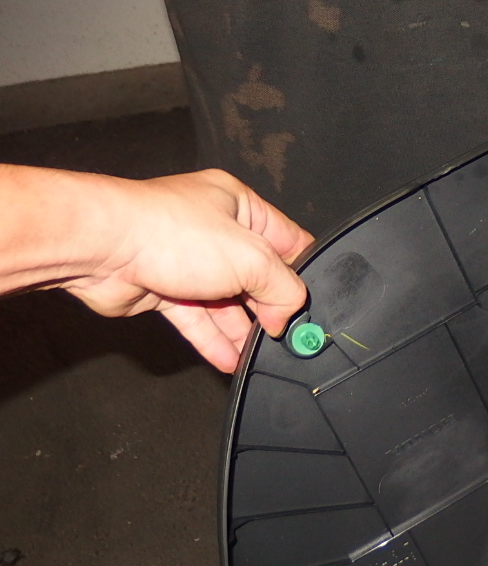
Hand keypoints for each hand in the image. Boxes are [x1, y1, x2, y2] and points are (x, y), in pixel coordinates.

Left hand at [66, 169, 313, 371]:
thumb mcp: (252, 257)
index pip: (288, 242)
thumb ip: (284, 288)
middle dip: (269, 308)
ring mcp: (187, 261)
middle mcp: (213, 230)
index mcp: (240, 205)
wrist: (101, 247)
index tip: (308, 305)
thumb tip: (288, 314)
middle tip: (284, 334)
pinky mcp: (163, 290)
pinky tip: (230, 360)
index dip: (301, 274)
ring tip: (259, 354)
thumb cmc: (166, 231)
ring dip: (242, 332)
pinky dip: (213, 341)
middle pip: (257, 277)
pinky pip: (197, 320)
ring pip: (225, 304)